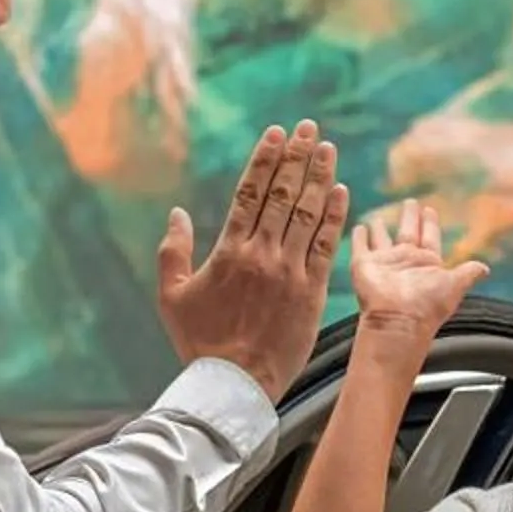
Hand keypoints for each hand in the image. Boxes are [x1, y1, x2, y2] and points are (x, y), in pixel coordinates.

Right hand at [156, 122, 349, 399]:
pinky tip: (341, 191)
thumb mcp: (171, 296)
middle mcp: (262, 255)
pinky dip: (334, 217)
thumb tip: (178, 213)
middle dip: (297, 157)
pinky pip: (325, 247)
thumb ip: (172, 251)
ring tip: (327, 148)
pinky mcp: (312, 292)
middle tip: (309, 128)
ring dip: (319, 177)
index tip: (277, 134)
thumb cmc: (199, 342)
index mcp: (228, 251)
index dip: (265, 160)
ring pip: (307, 214)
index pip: (250, 193)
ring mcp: (290, 272)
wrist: (234, 384)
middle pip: (282, 194)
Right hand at [350, 200, 488, 349]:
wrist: (398, 320)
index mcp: (427, 263)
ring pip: (382, 240)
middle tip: (410, 202)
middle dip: (409, 219)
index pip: (429, 237)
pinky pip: (361, 247)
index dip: (430, 224)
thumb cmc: (428, 305)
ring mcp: (384, 263)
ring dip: (380, 229)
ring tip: (378, 217)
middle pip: (407, 234)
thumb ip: (468, 273)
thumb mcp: (455, 285)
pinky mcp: (364, 266)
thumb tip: (485, 268)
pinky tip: (359, 227)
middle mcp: (406, 261)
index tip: (429, 210)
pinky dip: (359, 238)